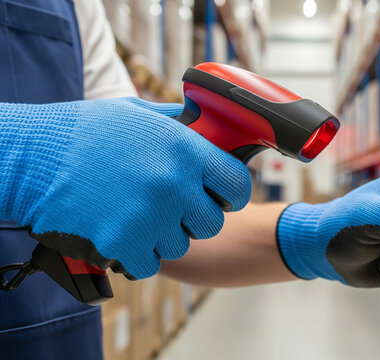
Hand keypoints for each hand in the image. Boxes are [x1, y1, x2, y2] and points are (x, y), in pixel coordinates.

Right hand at [0, 98, 250, 278]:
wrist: (30, 157)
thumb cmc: (83, 132)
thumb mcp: (137, 114)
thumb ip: (179, 125)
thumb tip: (206, 126)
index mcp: (185, 150)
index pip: (237, 185)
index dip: (230, 193)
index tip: (220, 197)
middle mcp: (174, 184)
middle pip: (211, 222)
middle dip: (194, 218)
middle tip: (169, 208)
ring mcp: (149, 217)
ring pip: (180, 245)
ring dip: (162, 235)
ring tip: (134, 214)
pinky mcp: (123, 244)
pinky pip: (149, 263)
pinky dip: (136, 254)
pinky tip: (119, 232)